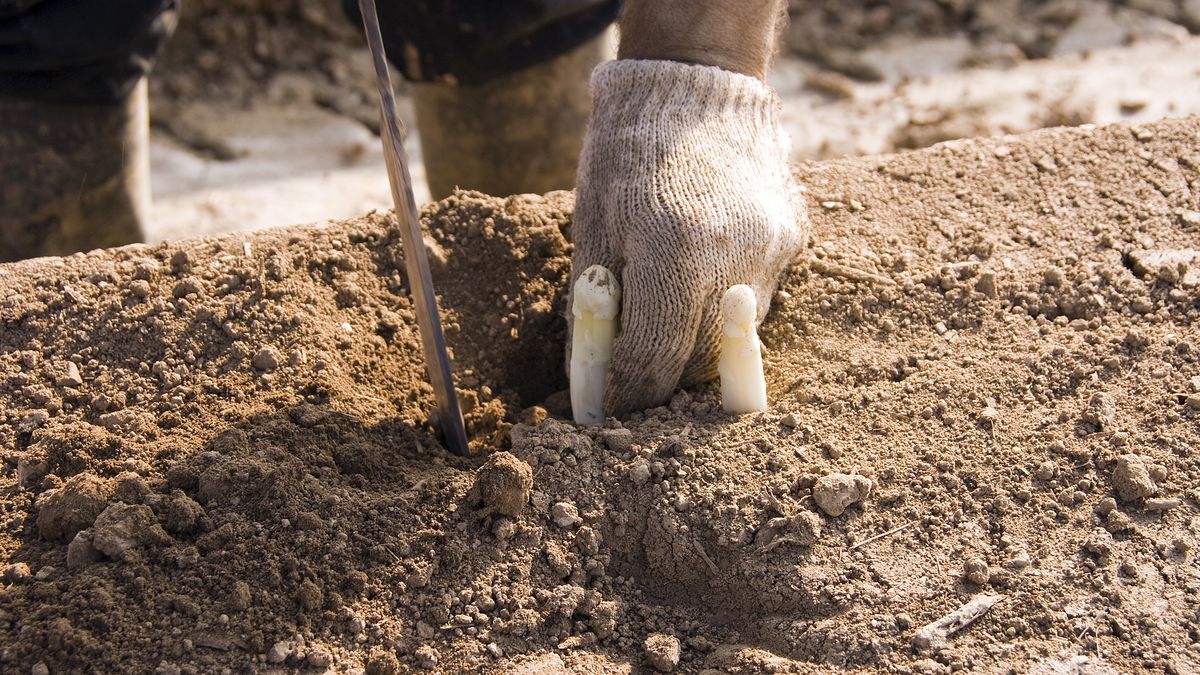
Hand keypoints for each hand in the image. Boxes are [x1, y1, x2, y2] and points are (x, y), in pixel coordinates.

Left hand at [568, 58, 807, 416]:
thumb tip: (594, 377)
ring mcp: (771, 252)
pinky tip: (699, 282)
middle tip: (631, 378)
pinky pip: (756, 303)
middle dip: (662, 381)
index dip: (625, 395)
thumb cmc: (628, 152)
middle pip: (698, 363)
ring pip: (731, 340)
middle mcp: (734, 261)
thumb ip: (596, 307)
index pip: (654, 362)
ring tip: (662, 324)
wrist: (697, 85)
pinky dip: (722, 310)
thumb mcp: (593, 224)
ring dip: (695, 348)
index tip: (606, 409)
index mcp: (675, 254)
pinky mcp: (791, 242)